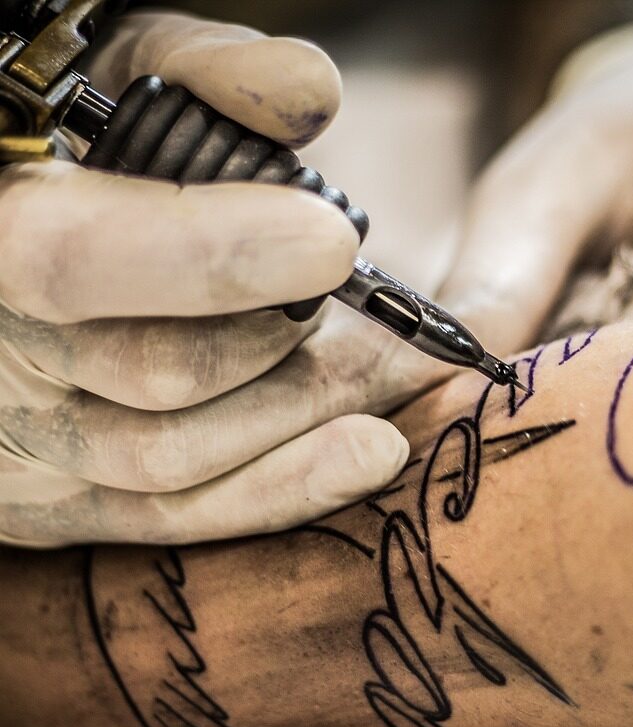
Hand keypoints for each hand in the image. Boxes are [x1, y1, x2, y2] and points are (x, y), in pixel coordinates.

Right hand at [0, 12, 427, 546]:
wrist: (20, 262)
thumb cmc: (70, 162)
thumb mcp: (114, 87)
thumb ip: (200, 75)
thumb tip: (308, 89)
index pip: (77, 258)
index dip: (210, 255)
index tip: (330, 241)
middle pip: (160, 374)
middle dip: (286, 339)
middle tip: (353, 295)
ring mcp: (24, 442)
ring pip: (174, 457)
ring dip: (302, 410)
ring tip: (373, 363)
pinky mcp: (61, 505)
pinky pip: (179, 520)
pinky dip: (288, 487)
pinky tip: (372, 451)